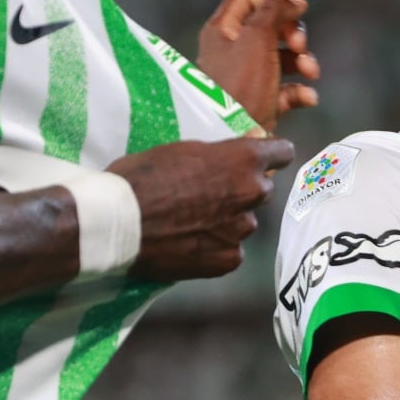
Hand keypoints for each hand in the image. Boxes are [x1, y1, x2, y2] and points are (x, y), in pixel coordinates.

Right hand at [109, 136, 295, 279]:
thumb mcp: (183, 149)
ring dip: (228, 221)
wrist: (117, 223)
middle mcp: (251, 193)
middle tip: (209, 195)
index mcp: (244, 159)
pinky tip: (190, 244)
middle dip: (242, 190)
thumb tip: (256, 139)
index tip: (260, 160)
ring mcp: (241, 230)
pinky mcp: (228, 260)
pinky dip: (216, 248)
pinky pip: (231, 251)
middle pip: (261, 190)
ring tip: (192, 223)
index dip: (270, 156)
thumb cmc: (143, 176)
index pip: (282, 152)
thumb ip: (224, 151)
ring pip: (244, 222)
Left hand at [195, 0, 319, 131]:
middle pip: (270, 27)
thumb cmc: (239, 85)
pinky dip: (300, 91)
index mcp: (222, 30)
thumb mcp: (257, 38)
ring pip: (282, 58)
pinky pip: (285, 89)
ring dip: (303, 62)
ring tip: (310, 73)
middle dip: (294, 34)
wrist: (231, 138)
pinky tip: (307, 98)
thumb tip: (293, 3)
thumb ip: (274, 11)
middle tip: (300, 45)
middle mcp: (231, 51)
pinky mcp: (259, 102)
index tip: (299, 6)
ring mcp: (246, 78)